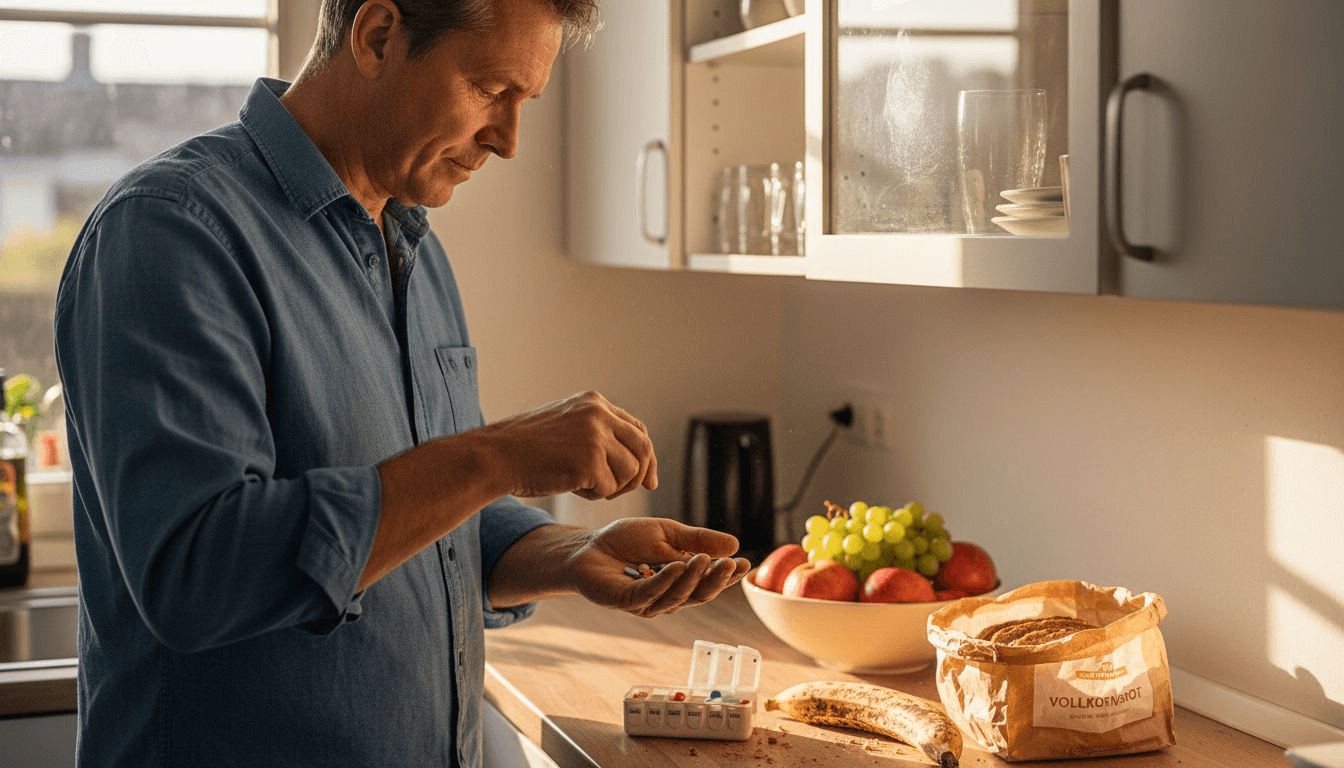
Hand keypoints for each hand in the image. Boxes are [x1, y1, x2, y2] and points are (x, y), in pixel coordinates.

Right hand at [472, 391, 657, 500]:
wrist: (494, 456)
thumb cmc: (524, 449)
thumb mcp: (565, 426)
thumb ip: (596, 434)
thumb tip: (634, 461)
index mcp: (594, 402)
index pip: (637, 429)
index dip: (646, 456)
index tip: (648, 479)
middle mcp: (599, 414)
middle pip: (643, 448)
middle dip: (642, 474)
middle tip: (632, 491)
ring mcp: (596, 436)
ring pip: (630, 471)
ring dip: (612, 487)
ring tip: (584, 487)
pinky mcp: (590, 460)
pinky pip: (608, 487)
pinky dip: (594, 495)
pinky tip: (572, 488)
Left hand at [561, 517, 750, 617]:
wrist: (587, 545)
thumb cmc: (625, 541)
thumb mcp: (667, 533)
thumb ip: (698, 540)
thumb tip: (734, 544)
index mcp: (680, 580)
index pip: (709, 581)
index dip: (728, 575)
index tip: (746, 563)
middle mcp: (668, 596)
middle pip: (699, 595)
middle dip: (717, 581)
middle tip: (731, 565)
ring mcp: (649, 603)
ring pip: (678, 596)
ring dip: (693, 579)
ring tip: (706, 560)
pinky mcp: (628, 602)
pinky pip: (651, 593)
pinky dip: (666, 580)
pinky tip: (678, 565)